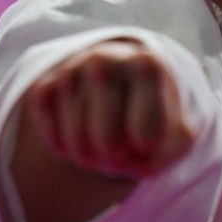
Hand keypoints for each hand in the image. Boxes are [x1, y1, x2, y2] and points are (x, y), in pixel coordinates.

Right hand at [23, 37, 196, 181]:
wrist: (119, 88)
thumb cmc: (152, 116)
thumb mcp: (178, 133)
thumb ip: (177, 144)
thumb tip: (143, 146)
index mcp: (148, 65)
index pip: (145, 137)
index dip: (148, 152)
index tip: (151, 138)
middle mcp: (105, 59)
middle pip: (108, 147)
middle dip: (118, 162)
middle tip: (124, 148)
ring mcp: (70, 71)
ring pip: (78, 147)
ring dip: (91, 161)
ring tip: (103, 143)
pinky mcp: (43, 88)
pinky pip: (52, 140)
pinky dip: (66, 152)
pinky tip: (79, 137)